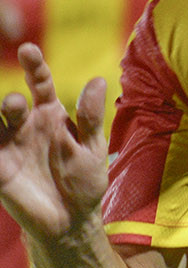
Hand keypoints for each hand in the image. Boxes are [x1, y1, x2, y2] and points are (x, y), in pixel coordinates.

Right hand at [0, 43, 109, 240]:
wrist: (73, 218)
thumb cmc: (85, 179)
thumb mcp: (92, 147)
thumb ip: (90, 116)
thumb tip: (99, 80)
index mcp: (51, 115)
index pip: (39, 83)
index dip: (34, 66)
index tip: (28, 49)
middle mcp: (26, 126)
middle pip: (13, 105)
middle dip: (13, 101)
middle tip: (17, 104)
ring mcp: (9, 147)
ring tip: (7, 113)